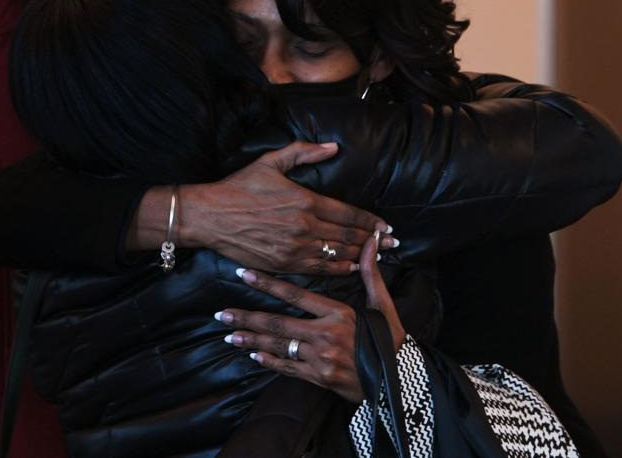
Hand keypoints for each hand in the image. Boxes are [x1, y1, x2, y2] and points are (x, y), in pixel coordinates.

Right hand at [180, 141, 394, 274]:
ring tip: (380, 257)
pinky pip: (318, 268)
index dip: (369, 221)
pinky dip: (337, 268)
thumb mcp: (271, 162)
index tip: (385, 225)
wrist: (210, 216)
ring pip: (336, 254)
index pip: (347, 213)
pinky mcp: (283, 263)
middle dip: (374, 240)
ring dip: (360, 255)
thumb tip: (332, 147)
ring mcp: (294, 248)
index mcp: (305, 200)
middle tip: (394, 243)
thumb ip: (304, 153)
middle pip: (348, 236)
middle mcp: (304, 226)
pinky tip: (351, 268)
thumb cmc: (239, 187)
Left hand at [216, 236, 406, 403]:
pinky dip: (269, 361)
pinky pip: (288, 368)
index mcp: (338, 313)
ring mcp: (320, 359)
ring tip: (229, 334)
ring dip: (251, 340)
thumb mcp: (381, 303)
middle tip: (222, 313)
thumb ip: (370, 271)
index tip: (244, 274)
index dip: (268, 283)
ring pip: (278, 346)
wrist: (400, 381)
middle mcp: (325, 335)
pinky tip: (253, 354)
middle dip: (247, 317)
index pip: (296, 295)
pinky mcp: (319, 378)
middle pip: (278, 323)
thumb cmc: (390, 338)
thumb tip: (371, 239)